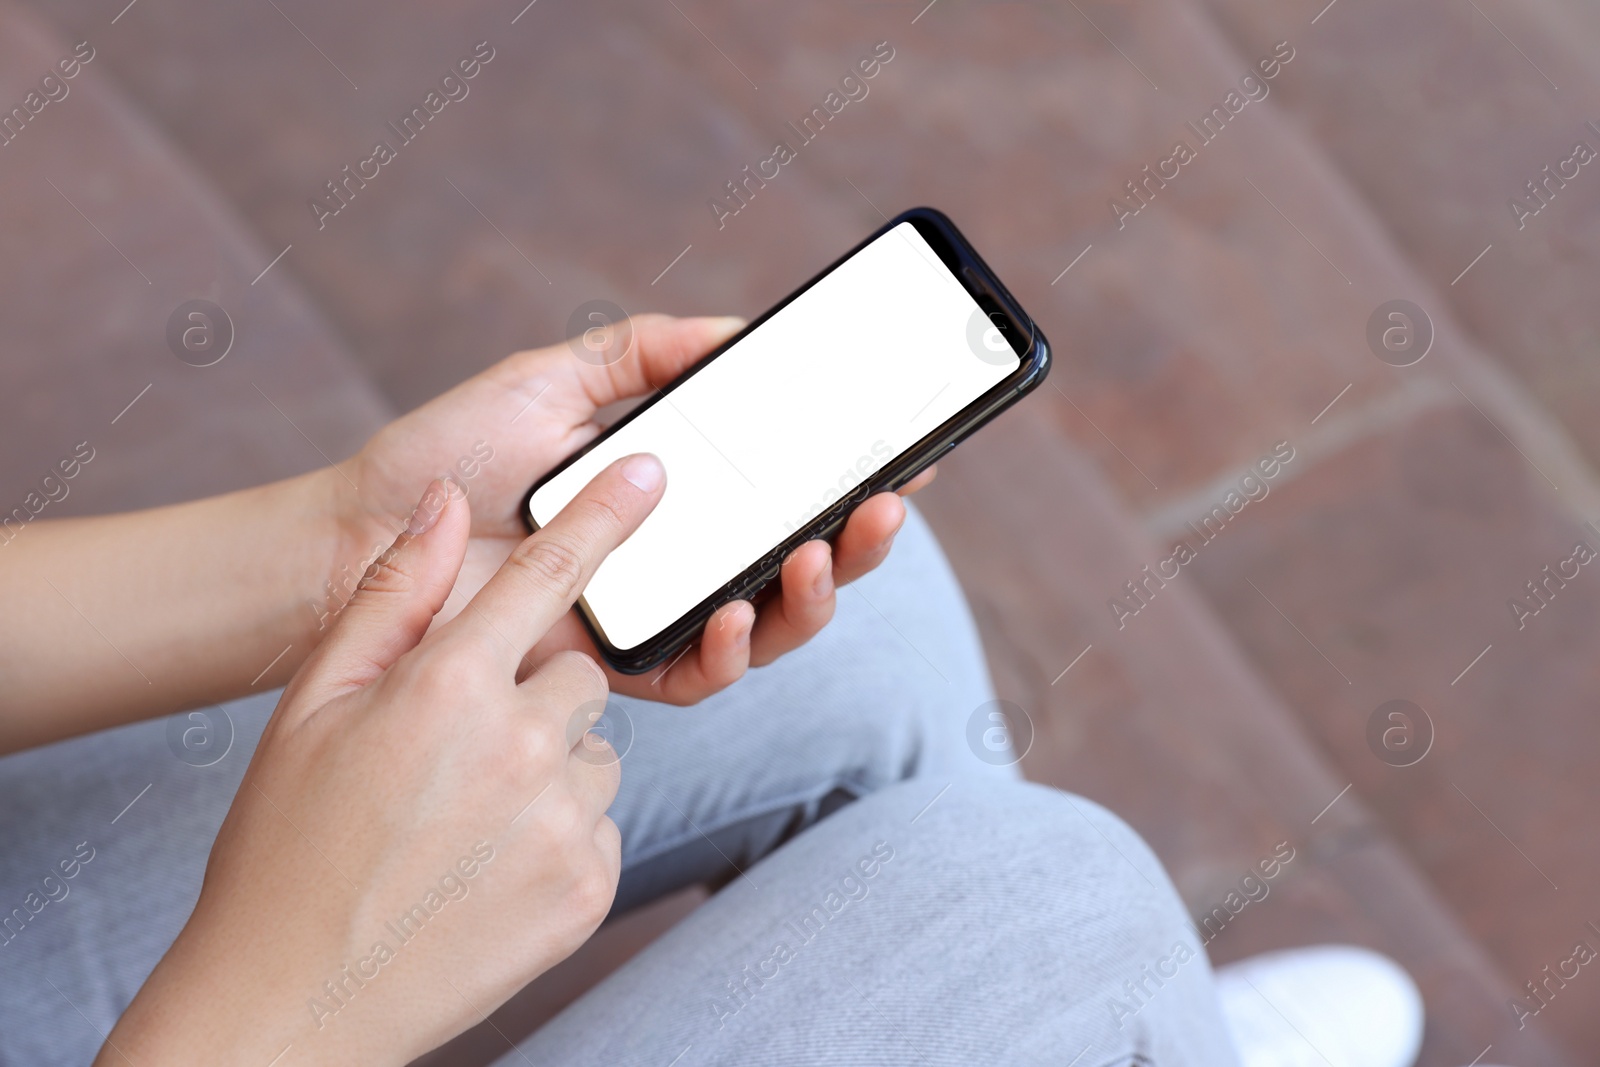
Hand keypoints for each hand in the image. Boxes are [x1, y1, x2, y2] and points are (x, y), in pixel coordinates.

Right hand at [102, 455, 668, 1065]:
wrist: (292, 1000)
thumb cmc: (287, 847)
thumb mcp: (314, 705)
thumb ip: (392, 596)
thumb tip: (443, 504)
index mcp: (449, 688)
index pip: (549, 575)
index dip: (604, 517)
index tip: (650, 473)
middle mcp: (522, 747)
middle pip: (579, 678)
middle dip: (533, 698)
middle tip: (457, 752)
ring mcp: (563, 823)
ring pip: (593, 754)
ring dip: (549, 769)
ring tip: (464, 820)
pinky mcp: (589, 887)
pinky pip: (601, 825)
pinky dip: (559, 834)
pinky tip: (489, 865)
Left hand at [337, 314, 935, 701]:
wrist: (367, 530)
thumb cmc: (453, 455)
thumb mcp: (557, 377)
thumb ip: (646, 353)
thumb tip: (739, 330)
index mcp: (676, 493)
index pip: (784, 492)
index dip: (847, 478)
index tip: (903, 451)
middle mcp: (677, 559)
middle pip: (797, 564)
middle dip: (856, 542)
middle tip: (885, 503)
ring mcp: (650, 616)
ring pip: (764, 628)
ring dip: (811, 598)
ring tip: (821, 554)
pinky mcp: (610, 667)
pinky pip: (693, 677)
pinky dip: (726, 651)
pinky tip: (731, 613)